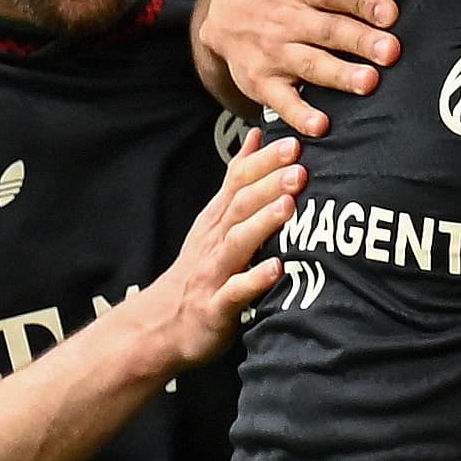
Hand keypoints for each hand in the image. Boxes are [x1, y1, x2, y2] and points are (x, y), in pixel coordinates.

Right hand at [139, 130, 303, 369]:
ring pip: (237, 243)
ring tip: (288, 206)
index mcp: (216, 220)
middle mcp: (214, 241)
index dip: (264, 162)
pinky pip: (236, 292)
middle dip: (269, 185)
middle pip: (240, 206)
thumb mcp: (213, 219)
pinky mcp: (216, 307)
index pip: (238, 181)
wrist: (161, 324)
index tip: (293, 143)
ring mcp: (214, 274)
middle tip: (299, 168)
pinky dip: (254, 279)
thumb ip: (237, 179)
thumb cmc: (198, 270)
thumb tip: (257, 135)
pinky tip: (276, 269)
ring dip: (263, 223)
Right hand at [196, 0, 398, 137]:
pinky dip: (299, 114)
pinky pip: (281, 101)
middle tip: (390, 52)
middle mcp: (288, 19)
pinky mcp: (262, 83)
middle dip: (359, 41)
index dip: (361, 1)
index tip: (389, 14)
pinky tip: (320, 125)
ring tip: (368, 83)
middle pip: (327, 30)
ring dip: (339, 75)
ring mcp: (274, 53)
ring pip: (310, 65)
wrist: (227, 11)